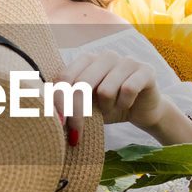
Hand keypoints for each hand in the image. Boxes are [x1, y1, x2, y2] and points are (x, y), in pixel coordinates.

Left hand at [51, 50, 168, 144]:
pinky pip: (128, 90)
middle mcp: (105, 56)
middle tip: (77, 135)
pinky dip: (124, 105)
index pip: (64, 77)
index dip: (59, 102)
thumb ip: (68, 105)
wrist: (143, 111)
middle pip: (81, 85)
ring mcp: (126, 60)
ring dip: (107, 108)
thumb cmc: (109, 108)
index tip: (58, 125)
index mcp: (86, 60)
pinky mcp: (145, 70)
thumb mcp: (85, 107)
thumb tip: (46, 116)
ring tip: (111, 109)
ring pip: (105, 90)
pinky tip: (127, 105)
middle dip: (77, 114)